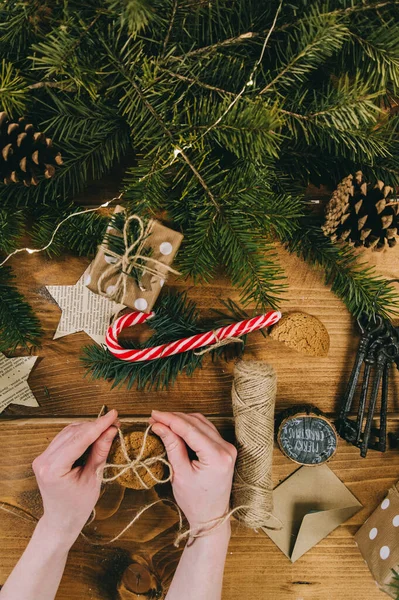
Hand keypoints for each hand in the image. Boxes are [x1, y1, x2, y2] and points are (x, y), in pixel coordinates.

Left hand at [32, 410, 118, 546]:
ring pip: (68, 432)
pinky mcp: (45, 456)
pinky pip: (64, 438)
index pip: (78, 439)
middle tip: (114, 423)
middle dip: (95, 426)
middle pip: (73, 433)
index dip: (98, 425)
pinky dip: (80, 434)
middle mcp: (44, 460)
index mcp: (53, 469)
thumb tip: (110, 430)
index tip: (113, 415)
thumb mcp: (93, 479)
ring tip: (107, 428)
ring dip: (88, 428)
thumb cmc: (77, 506)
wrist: (61, 520)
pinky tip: (93, 434)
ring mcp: (42, 457)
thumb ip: (100, 452)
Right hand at [149, 411, 236, 530]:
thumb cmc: (195, 501)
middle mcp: (226, 448)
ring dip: (182, 420)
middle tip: (154, 418)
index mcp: (217, 457)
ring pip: (202, 423)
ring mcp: (227, 448)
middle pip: (197, 423)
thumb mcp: (180, 474)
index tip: (153, 415)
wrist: (211, 517)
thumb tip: (159, 426)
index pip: (190, 430)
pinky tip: (176, 427)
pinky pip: (206, 430)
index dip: (170, 419)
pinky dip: (191, 426)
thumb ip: (172, 446)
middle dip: (174, 418)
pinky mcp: (225, 449)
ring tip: (163, 421)